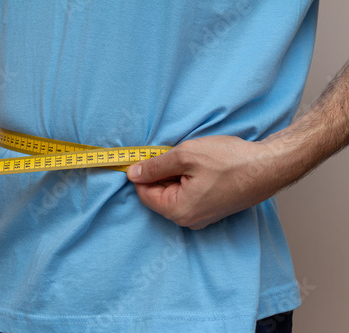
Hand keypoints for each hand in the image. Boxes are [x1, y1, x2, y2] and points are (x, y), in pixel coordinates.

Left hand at [127, 135, 279, 229]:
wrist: (269, 166)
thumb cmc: (230, 161)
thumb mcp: (185, 155)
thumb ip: (155, 166)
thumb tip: (132, 173)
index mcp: (178, 210)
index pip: (144, 194)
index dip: (141, 173)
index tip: (144, 155)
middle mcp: (188, 220)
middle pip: (159, 195)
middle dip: (160, 173)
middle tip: (173, 152)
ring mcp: (202, 217)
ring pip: (174, 193)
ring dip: (175, 174)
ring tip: (191, 159)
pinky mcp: (212, 209)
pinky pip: (189, 195)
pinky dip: (188, 179)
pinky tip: (200, 166)